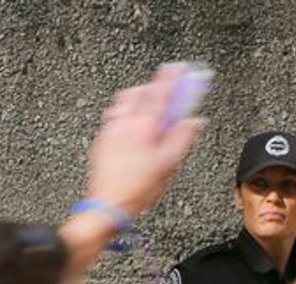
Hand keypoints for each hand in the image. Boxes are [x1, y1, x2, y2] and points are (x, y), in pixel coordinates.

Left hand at [88, 65, 204, 217]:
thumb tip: (195, 122)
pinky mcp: (101, 141)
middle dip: (152, 87)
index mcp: (143, 125)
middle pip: (138, 92)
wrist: (107, 205)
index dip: (172, 77)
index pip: (160, 92)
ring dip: (136, 99)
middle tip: (165, 92)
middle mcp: (124, 123)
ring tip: (147, 108)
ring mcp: (110, 130)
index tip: (179, 67)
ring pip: (122, 102)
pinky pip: (113, 117)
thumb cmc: (137, 188)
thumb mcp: (169, 164)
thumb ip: (182, 138)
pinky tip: (130, 127)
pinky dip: (124, 114)